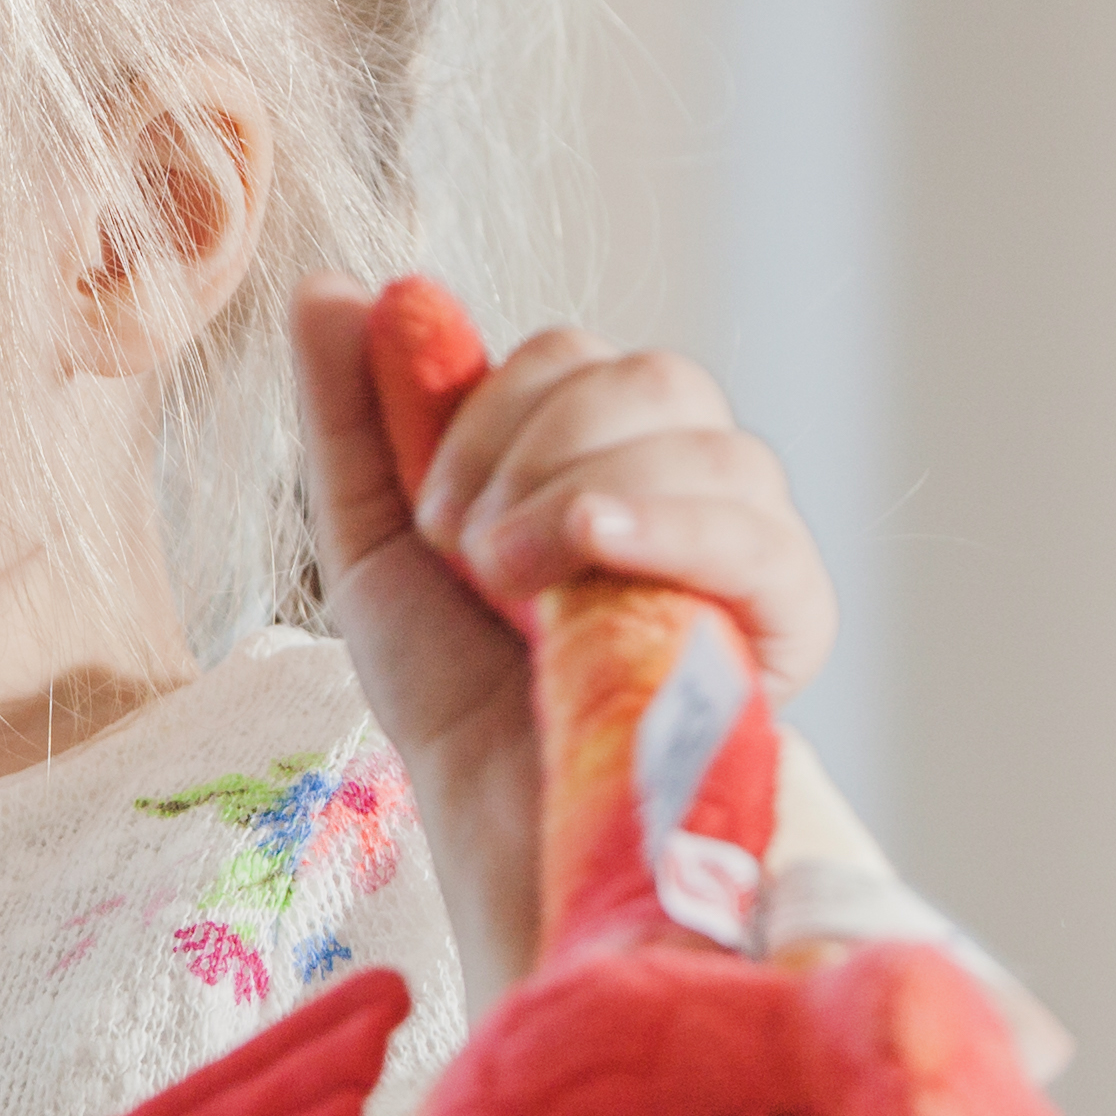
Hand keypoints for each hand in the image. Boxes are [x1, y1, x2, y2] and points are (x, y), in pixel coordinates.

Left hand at [289, 288, 837, 995]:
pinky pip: (761, 533)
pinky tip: (599, 545)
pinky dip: (670, 520)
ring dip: (582, 489)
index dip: (490, 408)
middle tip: (473, 552)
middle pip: (649, 376)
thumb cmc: (452, 696)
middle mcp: (690, 489)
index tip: (437, 516)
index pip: (576, 356)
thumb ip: (353, 415)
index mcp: (604, 458)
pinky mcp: (788, 624)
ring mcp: (746, 551)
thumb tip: (327, 286)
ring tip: (515, 581)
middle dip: (533, 445)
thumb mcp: (374, 542)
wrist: (503, 829)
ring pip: (706, 438)